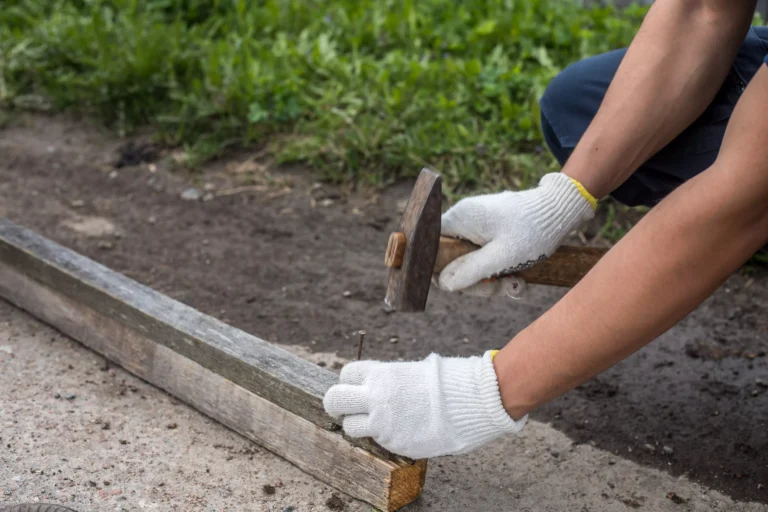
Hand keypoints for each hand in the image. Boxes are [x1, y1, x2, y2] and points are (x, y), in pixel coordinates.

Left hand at [322, 351, 526, 458]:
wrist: (469, 403)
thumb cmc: (448, 382)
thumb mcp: (415, 369)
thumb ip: (392, 379)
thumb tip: (381, 383)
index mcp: (382, 373)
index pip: (346, 374)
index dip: (349, 381)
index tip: (356, 387)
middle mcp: (376, 396)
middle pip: (334, 399)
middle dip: (335, 405)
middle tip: (343, 409)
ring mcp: (382, 422)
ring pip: (349, 427)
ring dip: (356, 426)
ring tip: (372, 424)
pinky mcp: (393, 443)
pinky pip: (377, 442)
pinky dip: (384, 438)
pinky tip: (400, 431)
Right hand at [438, 173, 595, 295]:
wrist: (562, 209)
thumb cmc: (533, 230)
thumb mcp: (501, 257)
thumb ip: (469, 272)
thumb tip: (443, 284)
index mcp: (461, 218)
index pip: (430, 245)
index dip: (438, 269)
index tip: (460, 285)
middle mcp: (464, 218)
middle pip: (452, 259)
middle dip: (475, 280)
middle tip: (499, 289)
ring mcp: (477, 224)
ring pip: (471, 261)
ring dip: (491, 279)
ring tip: (516, 285)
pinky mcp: (490, 230)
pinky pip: (484, 256)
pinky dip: (499, 269)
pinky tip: (518, 278)